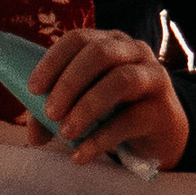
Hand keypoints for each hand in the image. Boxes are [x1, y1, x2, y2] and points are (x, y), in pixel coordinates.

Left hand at [27, 27, 190, 173]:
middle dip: (69, 83)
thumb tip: (34, 134)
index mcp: (110, 42)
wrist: (161, 134)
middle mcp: (134, 52)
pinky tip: (81, 155)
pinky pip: (130, 120)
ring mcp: (152, 77)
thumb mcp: (85, 105)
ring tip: (66, 133)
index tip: (33, 89)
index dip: (53, 61)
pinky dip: (100, 139)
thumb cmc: (116, 111)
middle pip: (99, 54)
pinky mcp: (162, 110)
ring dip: (87, 107)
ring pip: (119, 81)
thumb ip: (57, 111)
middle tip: (50, 113)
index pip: (79, 39)